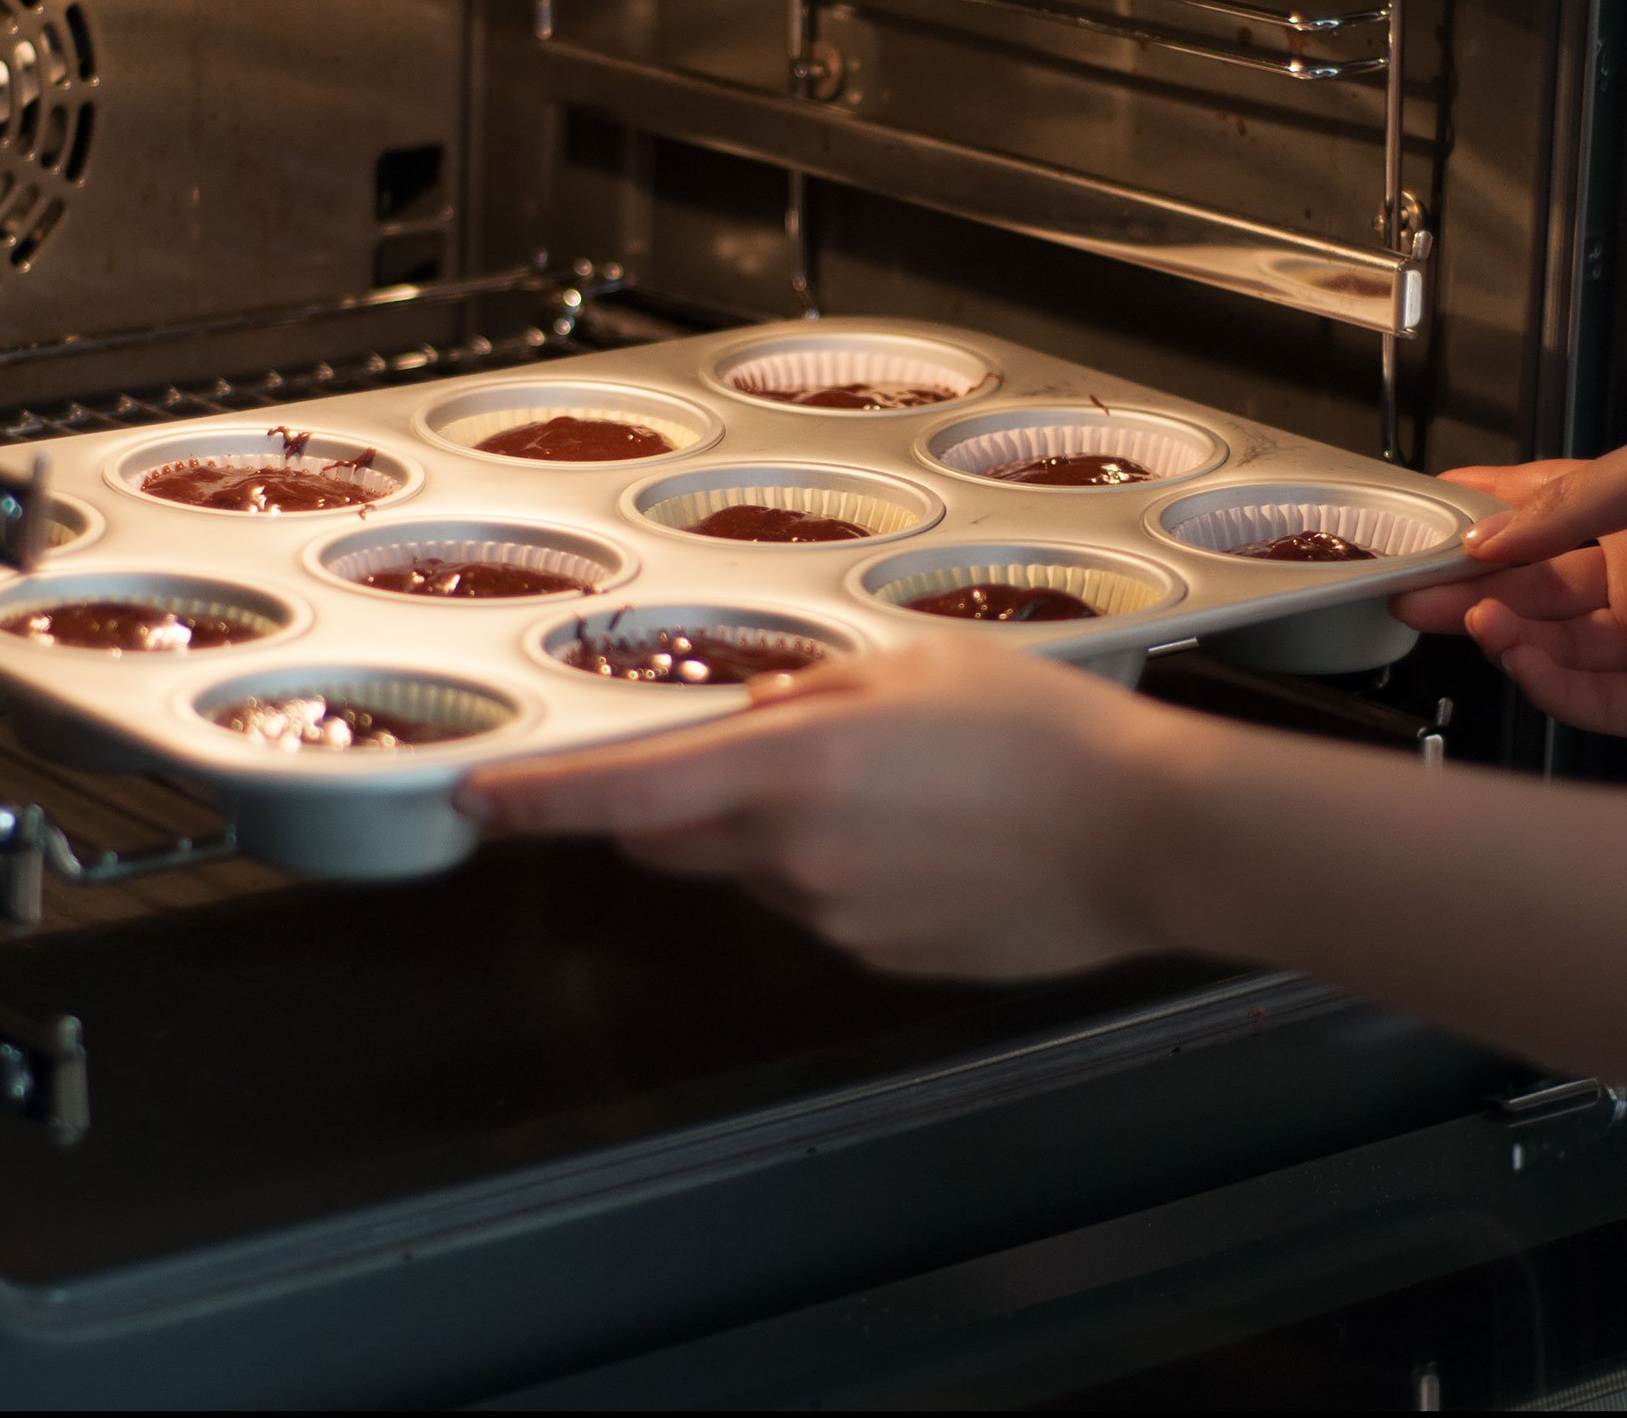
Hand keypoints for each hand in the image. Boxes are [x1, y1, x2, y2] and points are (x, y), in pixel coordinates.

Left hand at [457, 638, 1174, 978]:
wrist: (1147, 835)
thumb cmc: (1044, 734)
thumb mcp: (909, 667)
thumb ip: (802, 697)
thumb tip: (743, 721)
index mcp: (789, 772)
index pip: (620, 794)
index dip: (536, 798)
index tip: (479, 799)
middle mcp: (794, 859)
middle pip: (680, 838)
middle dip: (685, 799)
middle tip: (766, 749)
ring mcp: (839, 921)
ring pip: (763, 874)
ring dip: (788, 834)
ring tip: (900, 790)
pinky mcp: (884, 958)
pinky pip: (832, 909)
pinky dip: (851, 875)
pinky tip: (933, 840)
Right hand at [1392, 417, 1626, 740]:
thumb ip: (1573, 497)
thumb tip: (1494, 533)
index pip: (1537, 515)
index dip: (1477, 520)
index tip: (1420, 523)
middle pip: (1528, 588)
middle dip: (1466, 586)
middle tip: (1411, 587)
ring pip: (1549, 646)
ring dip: (1502, 631)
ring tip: (1470, 616)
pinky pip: (1590, 700)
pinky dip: (1546, 680)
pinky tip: (1518, 653)